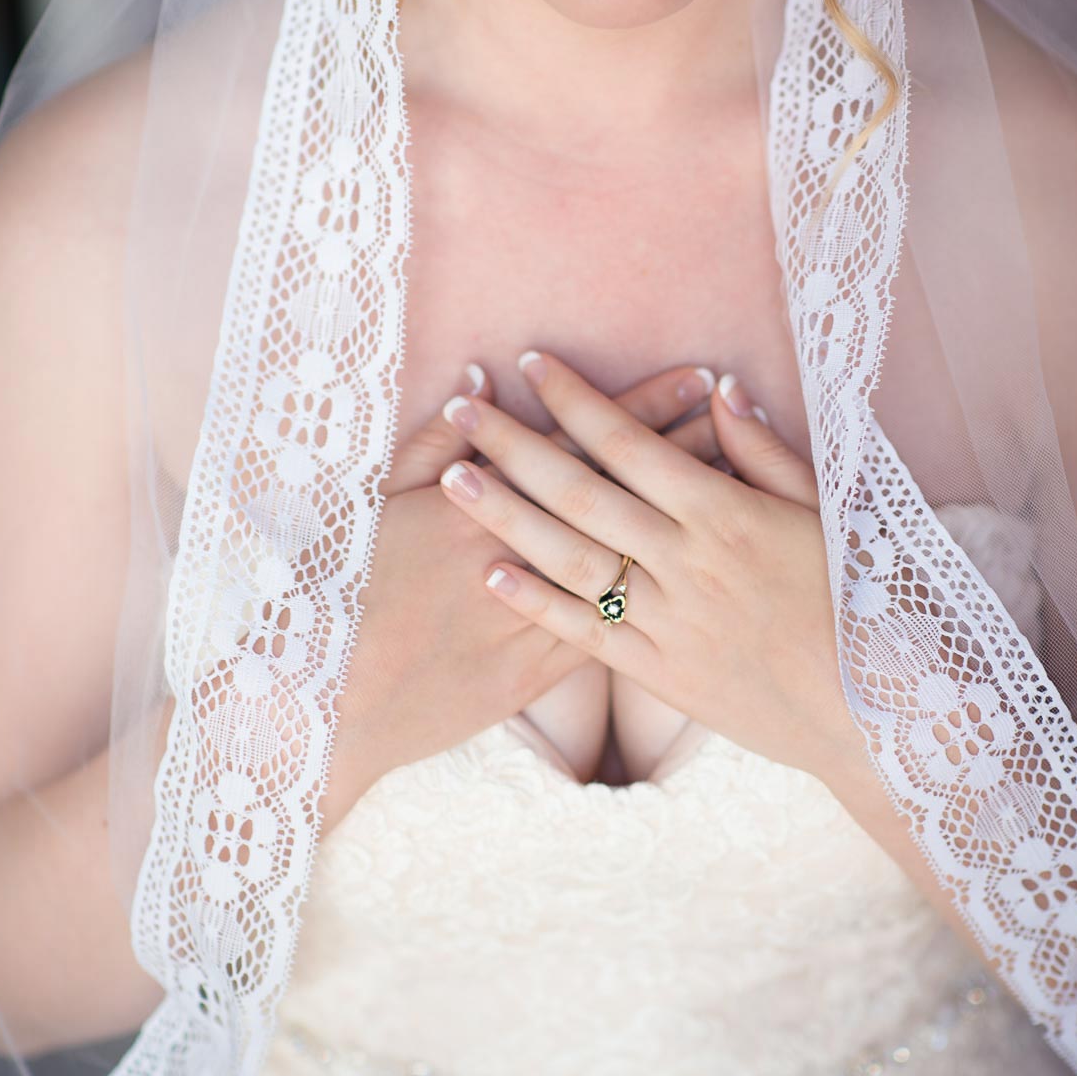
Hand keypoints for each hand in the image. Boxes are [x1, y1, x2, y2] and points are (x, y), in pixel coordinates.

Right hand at [324, 360, 733, 823]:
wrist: (331, 695)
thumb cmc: (343, 589)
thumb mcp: (379, 502)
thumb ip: (431, 443)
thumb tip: (475, 385)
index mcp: (488, 502)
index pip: (586, 442)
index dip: (647, 410)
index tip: (700, 380)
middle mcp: (525, 553)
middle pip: (624, 494)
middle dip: (687, 452)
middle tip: (745, 421)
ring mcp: (538, 614)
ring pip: (629, 560)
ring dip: (685, 523)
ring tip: (738, 487)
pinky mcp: (538, 671)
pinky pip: (610, 630)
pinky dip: (656, 602)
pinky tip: (698, 581)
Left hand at [437, 350, 854, 785]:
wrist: (867, 709)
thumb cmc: (852, 599)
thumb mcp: (823, 511)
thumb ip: (764, 450)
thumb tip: (721, 389)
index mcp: (723, 511)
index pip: (628, 441)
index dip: (574, 399)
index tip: (530, 365)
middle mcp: (685, 559)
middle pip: (580, 490)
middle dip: (514, 444)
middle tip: (462, 406)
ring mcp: (666, 618)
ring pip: (568, 557)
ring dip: (505, 514)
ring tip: (452, 477)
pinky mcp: (658, 670)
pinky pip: (584, 633)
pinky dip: (535, 602)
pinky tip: (490, 575)